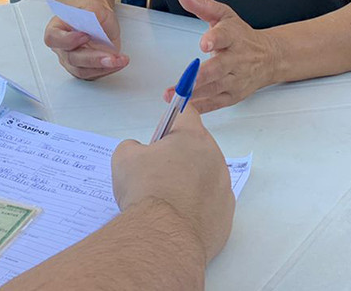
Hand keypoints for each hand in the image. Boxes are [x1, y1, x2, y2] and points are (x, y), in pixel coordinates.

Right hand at [44, 6, 126, 79]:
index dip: (68, 39)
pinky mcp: (85, 69)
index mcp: (56, 29)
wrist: (99, 21)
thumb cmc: (92, 14)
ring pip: (82, 71)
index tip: (85, 35)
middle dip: (92, 59)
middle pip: (72, 58)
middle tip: (109, 57)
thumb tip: (94, 16)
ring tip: (118, 60)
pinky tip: (119, 62)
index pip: (53, 38)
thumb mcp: (93, 7)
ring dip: (102, 67)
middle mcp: (62, 48)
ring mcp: (72, 62)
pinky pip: (94, 75)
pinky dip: (108, 69)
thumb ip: (92, 11)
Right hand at [111, 105, 233, 260]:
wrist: (162, 237)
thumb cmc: (145, 192)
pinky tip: (178, 216)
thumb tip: (138, 153)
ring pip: (206, 175)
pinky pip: (211, 202)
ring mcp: (223, 187)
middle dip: (179, 153)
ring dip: (190, 180)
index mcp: (192, 138)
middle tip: (158, 170)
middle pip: (198, 145)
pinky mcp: (226, 215)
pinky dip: (197, 205)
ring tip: (167, 197)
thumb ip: (133, 146)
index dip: (172, 115)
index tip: (164, 124)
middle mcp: (214, 159)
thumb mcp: (124, 158)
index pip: (187, 112)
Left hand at [170, 0, 276, 112]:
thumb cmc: (242, 36)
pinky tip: (186, 108)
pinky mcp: (233, 95)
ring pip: (214, 88)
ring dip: (193, 94)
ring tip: (174, 96)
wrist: (270, 57)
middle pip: (218, 69)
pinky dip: (202, 107)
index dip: (214, 39)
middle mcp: (236, 59)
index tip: (204, 44)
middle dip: (199, 76)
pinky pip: (216, 103)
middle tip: (181, 82)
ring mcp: (236, 79)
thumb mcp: (224, 15)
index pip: (224, 36)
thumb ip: (202, 6)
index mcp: (233, 36)